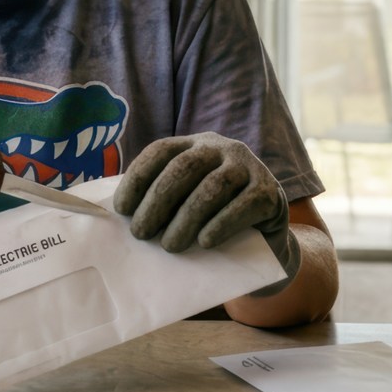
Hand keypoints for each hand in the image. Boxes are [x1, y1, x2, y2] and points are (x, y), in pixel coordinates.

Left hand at [113, 131, 299, 295]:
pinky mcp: (270, 191)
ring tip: (170, 246)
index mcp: (195, 145)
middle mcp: (222, 148)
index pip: (160, 151)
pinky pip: (243, 205)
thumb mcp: (186, 203)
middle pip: (184, 167)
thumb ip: (161, 201)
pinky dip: (220, 224)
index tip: (122, 209)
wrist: (264, 240)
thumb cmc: (213, 221)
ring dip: (186, 219)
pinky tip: (205, 242)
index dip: (138, 177)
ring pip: (213, 187)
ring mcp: (249, 167)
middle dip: (157, 201)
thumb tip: (122, 218)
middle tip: (141, 233)